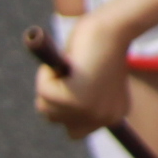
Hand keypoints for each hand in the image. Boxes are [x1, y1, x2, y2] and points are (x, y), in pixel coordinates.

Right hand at [37, 14, 133, 135]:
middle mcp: (105, 119)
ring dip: (49, 83)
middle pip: (56, 120)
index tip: (75, 83)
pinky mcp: (75, 99)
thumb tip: (54, 113)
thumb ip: (79, 97)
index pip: (74, 131)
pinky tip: (67, 61)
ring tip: (71, 64)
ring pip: (46, 107)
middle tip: (69, 72)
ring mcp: (90, 112)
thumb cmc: (102, 43)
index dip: (66, 106)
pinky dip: (46, 73)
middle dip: (54, 95)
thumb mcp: (93, 77)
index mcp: (114, 115)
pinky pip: (43, 92)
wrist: (112, 26)